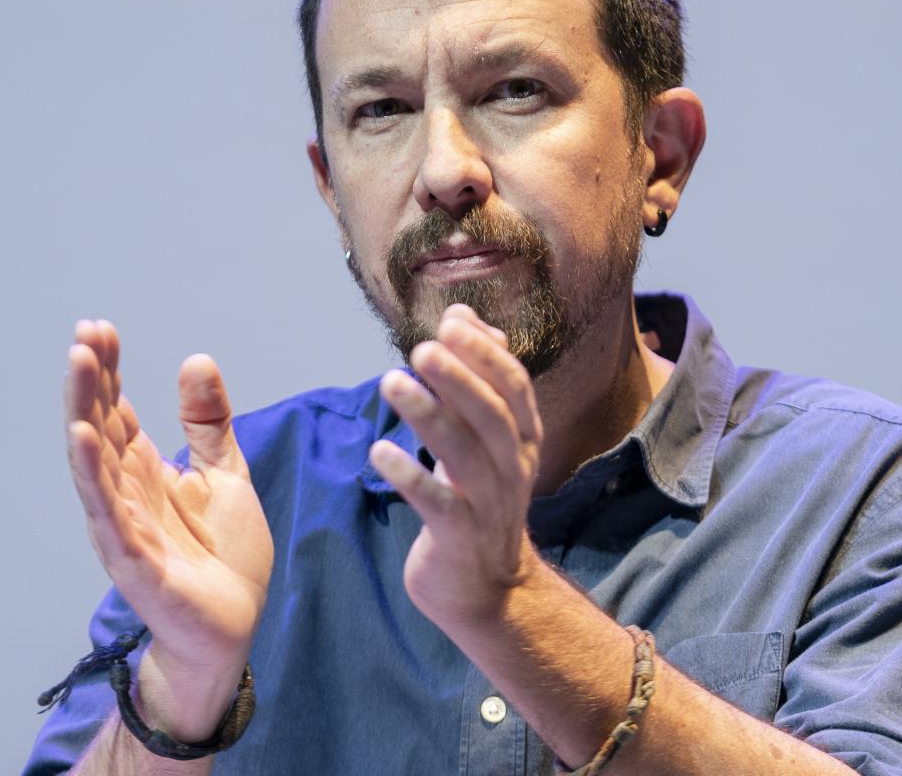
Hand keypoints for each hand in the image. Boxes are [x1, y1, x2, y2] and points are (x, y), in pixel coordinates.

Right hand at [65, 320, 273, 735]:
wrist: (233, 626)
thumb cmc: (224, 559)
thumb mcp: (225, 475)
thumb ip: (209, 424)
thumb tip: (196, 360)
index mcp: (145, 471)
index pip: (118, 411)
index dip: (108, 371)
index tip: (100, 328)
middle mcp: (125, 493)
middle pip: (100, 427)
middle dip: (91, 381)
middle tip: (85, 335)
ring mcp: (124, 525)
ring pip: (95, 462)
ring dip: (84, 413)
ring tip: (78, 367)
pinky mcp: (134, 558)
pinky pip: (108, 511)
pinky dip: (93, 475)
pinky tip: (84, 439)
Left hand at [370, 304, 544, 626]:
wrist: (487, 588)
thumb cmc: (478, 498)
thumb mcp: (485, 437)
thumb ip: (475, 375)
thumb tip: (462, 313)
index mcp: (522, 439)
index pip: (514, 386)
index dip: (484, 353)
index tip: (450, 322)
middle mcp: (514, 468)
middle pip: (491, 416)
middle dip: (458, 378)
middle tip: (421, 349)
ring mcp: (489, 505)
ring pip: (464, 455)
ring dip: (428, 416)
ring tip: (392, 383)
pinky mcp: (460, 538)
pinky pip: (436, 503)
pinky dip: (409, 476)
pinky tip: (379, 453)